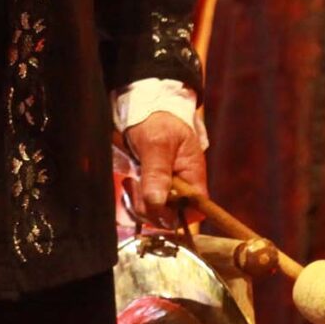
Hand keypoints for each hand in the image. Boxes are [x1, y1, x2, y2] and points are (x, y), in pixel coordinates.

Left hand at [121, 111, 205, 230]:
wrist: (141, 106)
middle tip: (135, 187)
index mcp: (192, 176)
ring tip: (131, 183)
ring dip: (138, 205)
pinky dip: (132, 201)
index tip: (156, 205)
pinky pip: (142, 206)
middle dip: (150, 208)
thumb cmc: (157, 120)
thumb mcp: (157, 144)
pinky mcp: (150, 188)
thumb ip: (157, 173)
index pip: (195, 209)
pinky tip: (129, 184)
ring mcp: (165, 189)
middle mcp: (181, 187)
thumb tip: (158, 203)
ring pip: (153, 214)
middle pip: (170, 216)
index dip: (176, 214)